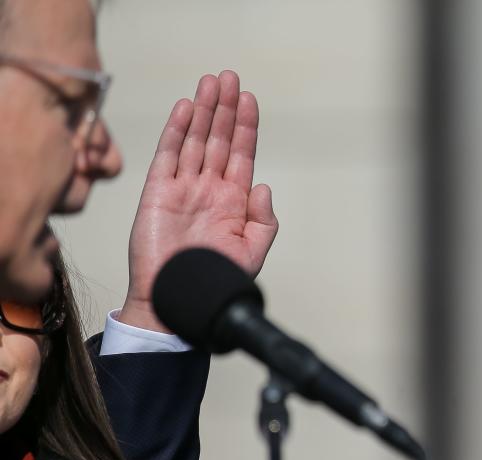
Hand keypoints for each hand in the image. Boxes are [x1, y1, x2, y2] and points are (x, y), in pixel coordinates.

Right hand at [121, 71, 277, 332]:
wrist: (176, 300)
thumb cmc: (213, 281)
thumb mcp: (252, 251)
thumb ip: (263, 220)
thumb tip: (263, 187)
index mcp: (233, 201)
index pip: (242, 154)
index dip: (246, 126)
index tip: (250, 100)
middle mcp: (209, 189)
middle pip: (219, 139)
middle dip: (225, 108)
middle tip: (230, 77)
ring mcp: (183, 188)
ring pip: (195, 140)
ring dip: (203, 111)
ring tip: (210, 82)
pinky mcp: (157, 192)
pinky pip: (168, 155)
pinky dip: (177, 131)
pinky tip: (185, 109)